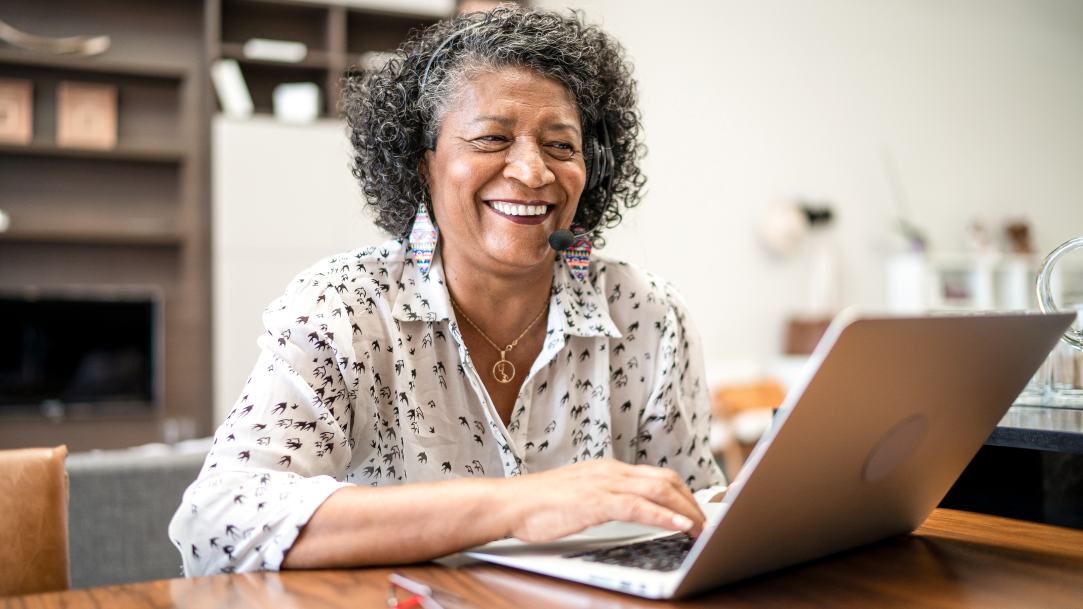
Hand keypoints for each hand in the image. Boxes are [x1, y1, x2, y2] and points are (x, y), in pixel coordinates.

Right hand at [503, 458, 705, 542]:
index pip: (657, 476)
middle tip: (707, 524)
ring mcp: (603, 483)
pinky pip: (639, 506)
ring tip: (701, 529)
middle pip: (666, 480)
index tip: (697, 511)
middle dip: (692, 503)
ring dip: (686, 510)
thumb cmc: (539, 505)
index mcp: (608, 469)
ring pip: (659, 490)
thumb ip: (605, 498)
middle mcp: (610, 471)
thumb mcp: (580, 496)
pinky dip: (664, 515)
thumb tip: (628, 511)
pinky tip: (679, 526)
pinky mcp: (595, 501)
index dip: (683, 494)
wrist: (510, 503)